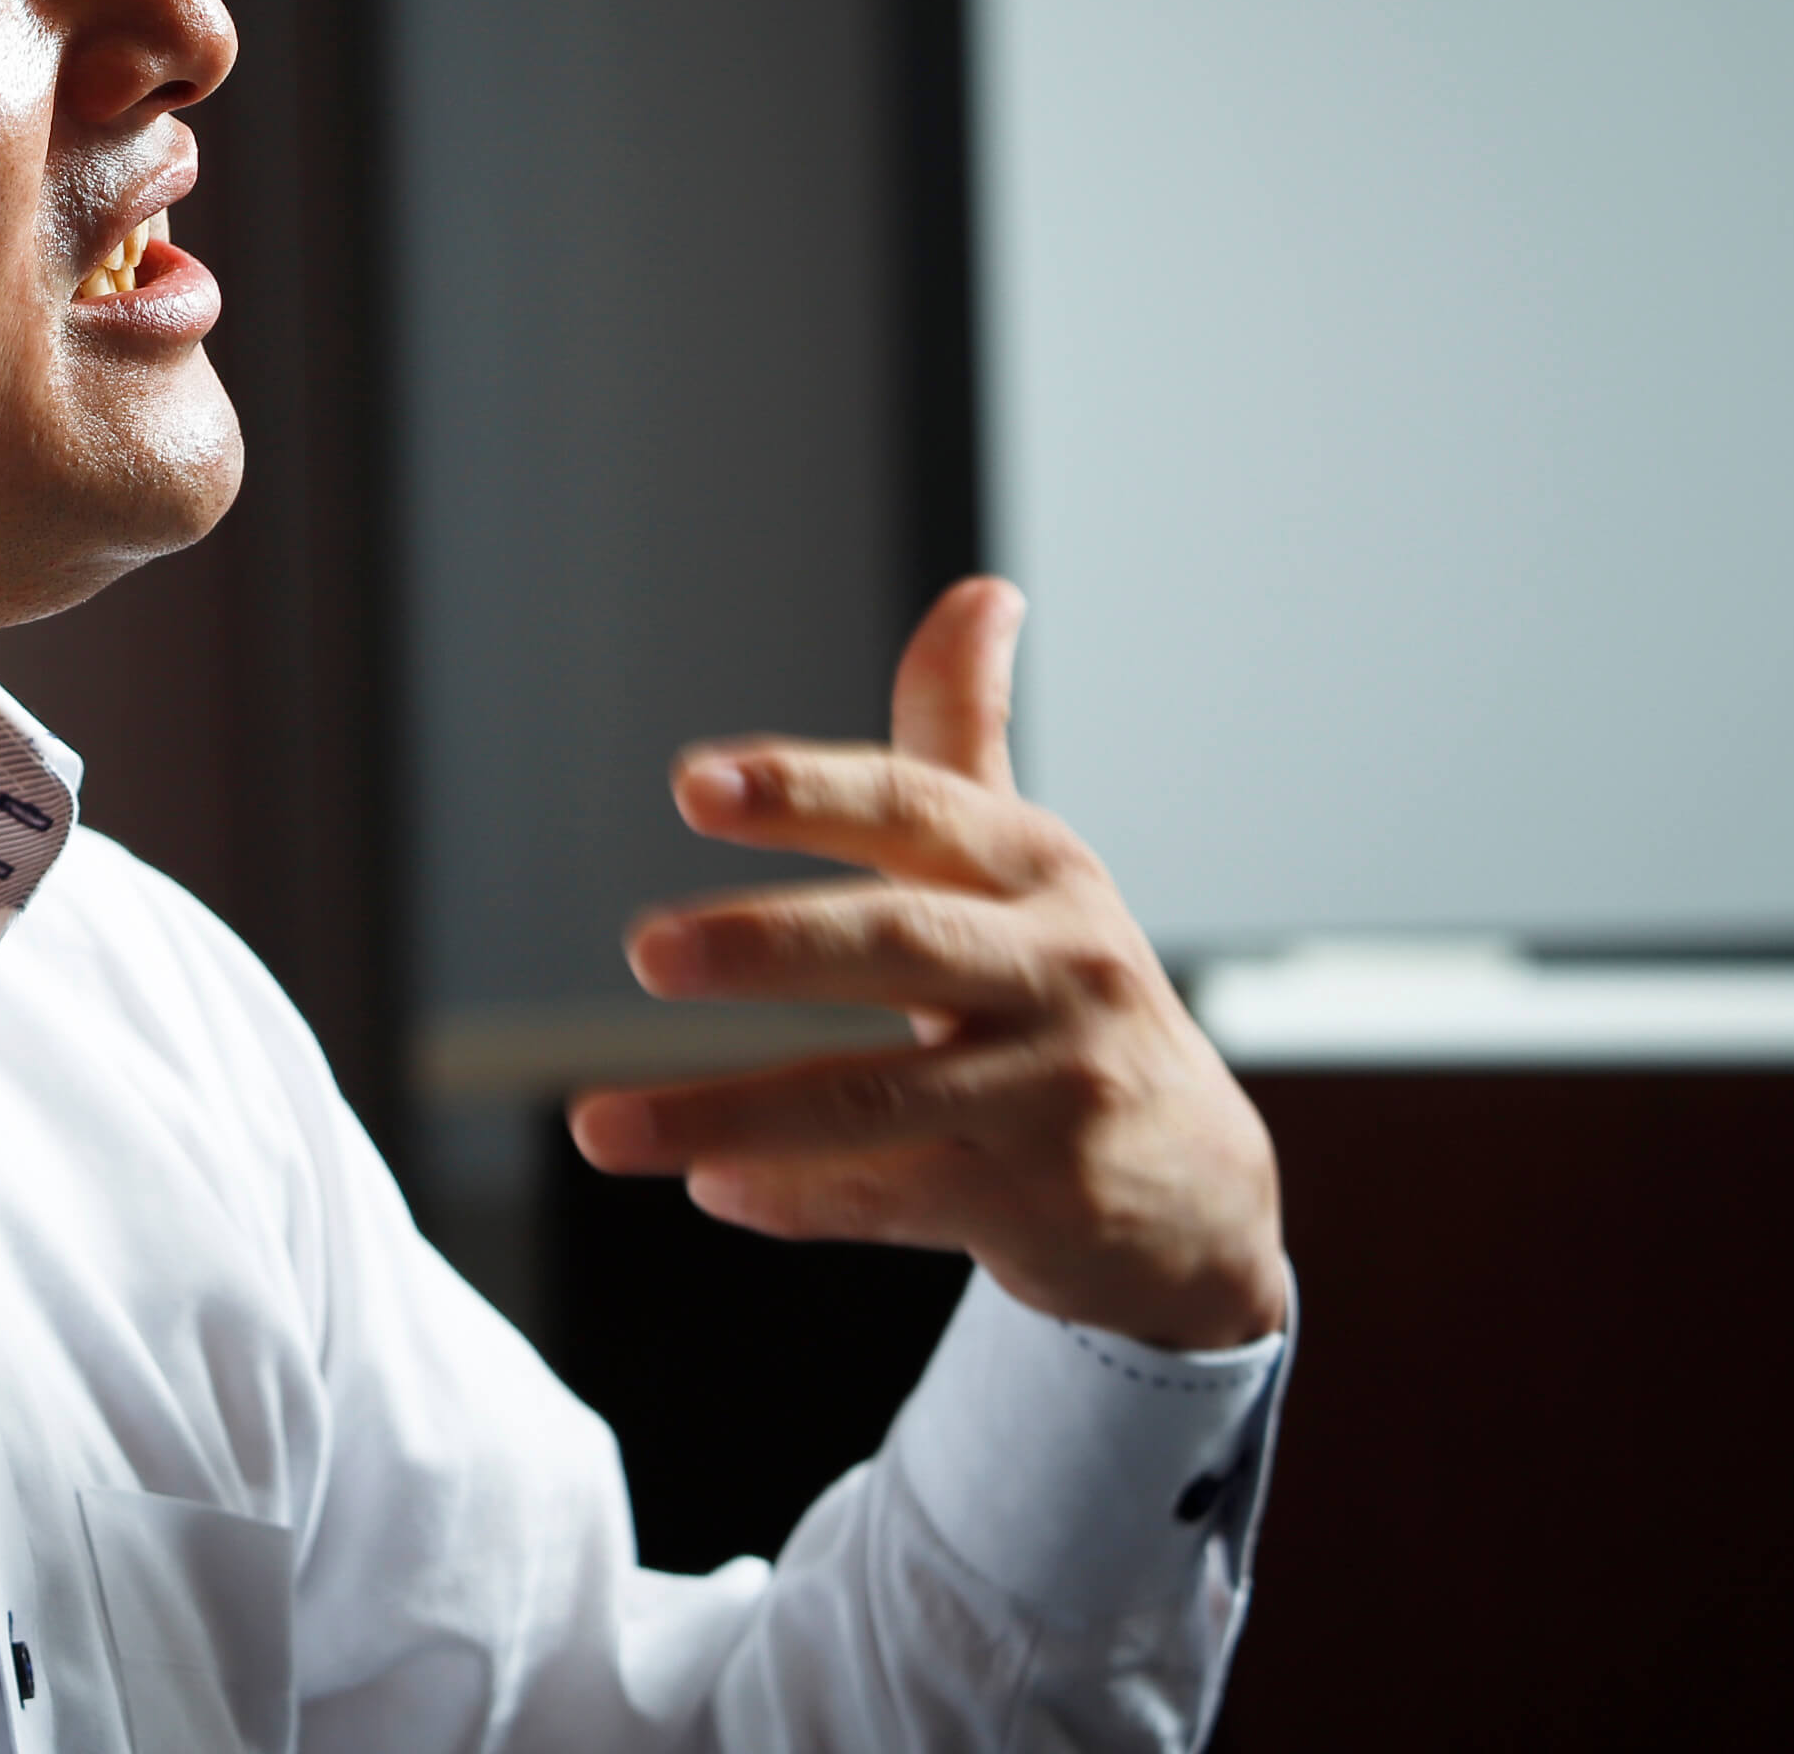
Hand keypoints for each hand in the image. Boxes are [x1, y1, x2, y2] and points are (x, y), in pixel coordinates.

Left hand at [566, 579, 1289, 1350]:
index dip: (807, 790)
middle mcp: (1058, 968)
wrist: (1195, 1183)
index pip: (917, 805)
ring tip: (598, 1127)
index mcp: (1035, 868)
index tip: (693, 783)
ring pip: (874, 1100)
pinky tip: (712, 1192)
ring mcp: (1057, 1091)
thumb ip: (966, 738)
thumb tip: (982, 593)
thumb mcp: (1024, 867)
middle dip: (767, 947)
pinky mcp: (1047, 1201)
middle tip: (642, 951)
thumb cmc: (1067, 993)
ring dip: (728, 1113)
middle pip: (900, 946)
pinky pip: (899, 1197)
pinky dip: (800, 1199)